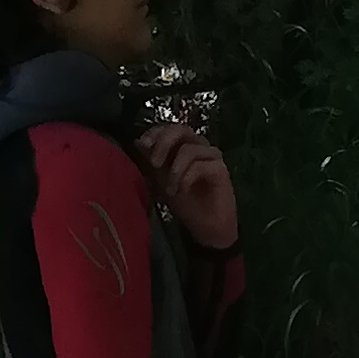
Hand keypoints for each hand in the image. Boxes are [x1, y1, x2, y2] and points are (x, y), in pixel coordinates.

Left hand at [136, 117, 238, 249]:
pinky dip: (186, 178)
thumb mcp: (162, 181)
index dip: (156, 132)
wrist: (207, 229)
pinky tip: (182, 191)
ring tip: (170, 190)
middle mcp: (200, 147)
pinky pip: (200, 165)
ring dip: (174, 170)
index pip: (170, 128)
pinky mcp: (220, 169)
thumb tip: (138, 142)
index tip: (142, 144)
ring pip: (189, 149)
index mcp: (185, 146)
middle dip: (164, 143)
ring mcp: (212, 157)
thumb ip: (152, 162)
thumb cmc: (187, 205)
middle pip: (181, 129)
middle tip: (155, 162)